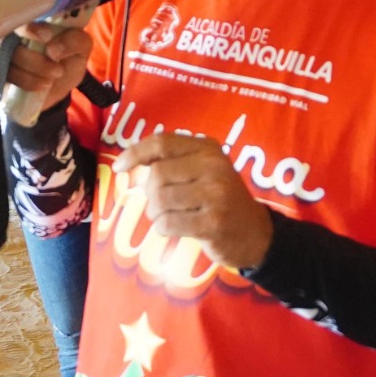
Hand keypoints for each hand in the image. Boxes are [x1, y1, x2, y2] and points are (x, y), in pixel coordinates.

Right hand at [5, 22, 94, 113]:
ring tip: (54, 77)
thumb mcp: (81, 47)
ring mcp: (5, 51)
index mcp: (34, 18)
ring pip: (10, 58)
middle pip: (11, 39)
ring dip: (35, 71)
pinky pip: (7, 76)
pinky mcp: (2, 71)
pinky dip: (28, 82)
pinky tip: (43, 85)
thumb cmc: (69, 59)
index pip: (22, 13)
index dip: (31, 27)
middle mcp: (14, 32)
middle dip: (36, 59)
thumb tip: (52, 48)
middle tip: (58, 69)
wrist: (60, 85)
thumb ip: (75, 40)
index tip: (46, 37)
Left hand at [113, 133, 273, 269]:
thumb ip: (174, 161)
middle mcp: (213, 166)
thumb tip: (130, 159)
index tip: (119, 167)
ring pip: (159, 199)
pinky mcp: (212, 223)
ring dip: (156, 213)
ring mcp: (215, 194)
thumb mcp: (205, 170)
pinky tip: (177, 228)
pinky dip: (164, 228)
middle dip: (150, 193)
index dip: (135, 153)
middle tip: (162, 204)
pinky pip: (168, 223)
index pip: (162, 142)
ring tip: (170, 216)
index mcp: (208, 148)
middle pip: (156, 175)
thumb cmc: (221, 200)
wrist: (256, 234)